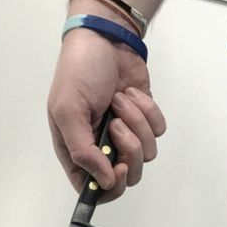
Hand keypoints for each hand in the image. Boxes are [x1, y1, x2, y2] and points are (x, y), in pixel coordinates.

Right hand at [47, 26, 165, 203]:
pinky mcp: (145, 119)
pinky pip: (157, 130)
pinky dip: (148, 110)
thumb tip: (102, 182)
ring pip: (146, 152)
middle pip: (127, 175)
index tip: (117, 167)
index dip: (110, 186)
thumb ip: (82, 151)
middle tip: (117, 125)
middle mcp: (101, 146)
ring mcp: (126, 133)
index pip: (93, 188)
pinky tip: (131, 93)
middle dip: (129, 148)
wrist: (105, 38)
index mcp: (76, 149)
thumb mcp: (68, 111)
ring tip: (119, 100)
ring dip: (136, 122)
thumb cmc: (78, 71)